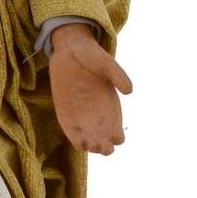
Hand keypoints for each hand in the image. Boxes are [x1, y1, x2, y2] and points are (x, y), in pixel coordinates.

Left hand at [48, 24, 132, 154]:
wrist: (69, 50)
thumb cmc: (91, 55)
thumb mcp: (106, 63)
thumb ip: (118, 76)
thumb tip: (130, 91)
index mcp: (111, 107)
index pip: (117, 134)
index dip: (116, 139)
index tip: (112, 134)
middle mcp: (97, 115)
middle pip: (104, 142)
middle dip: (103, 148)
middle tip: (98, 142)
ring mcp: (81, 116)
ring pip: (88, 141)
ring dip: (90, 147)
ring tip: (87, 142)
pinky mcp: (66, 113)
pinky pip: (72, 133)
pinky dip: (76, 141)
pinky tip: (78, 143)